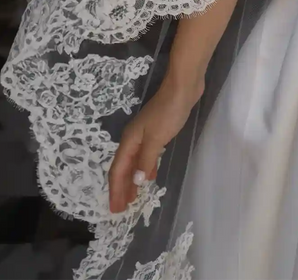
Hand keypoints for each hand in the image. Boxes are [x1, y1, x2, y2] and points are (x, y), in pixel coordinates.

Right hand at [106, 73, 204, 214]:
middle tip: (122, 209)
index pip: (118, 171)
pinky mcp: (156, 133)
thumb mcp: (155, 138)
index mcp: (129, 141)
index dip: (115, 190)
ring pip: (134, 164)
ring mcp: (144, 136)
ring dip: (133, 181)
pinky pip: (145, 157)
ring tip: (133, 198)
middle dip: (121, 189)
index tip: (115, 209)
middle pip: (123, 169)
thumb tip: (136, 182)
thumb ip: (146, 160)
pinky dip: (145, 169)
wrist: (182, 88)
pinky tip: (150, 177)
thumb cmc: (168, 112)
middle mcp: (133, 140)